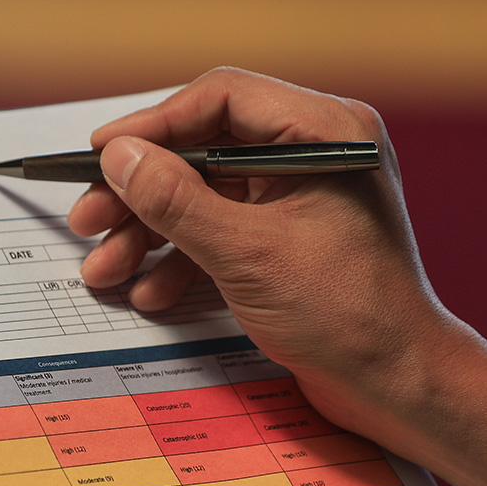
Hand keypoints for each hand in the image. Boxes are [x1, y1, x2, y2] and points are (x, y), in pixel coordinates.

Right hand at [69, 68, 486, 485]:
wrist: (398, 386)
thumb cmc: (347, 315)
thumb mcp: (248, 254)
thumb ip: (177, 201)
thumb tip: (120, 157)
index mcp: (324, 133)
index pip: (222, 99)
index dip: (153, 125)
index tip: (100, 155)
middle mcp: (314, 156)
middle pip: (205, 151)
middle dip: (142, 192)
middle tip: (88, 219)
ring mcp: (300, 201)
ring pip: (206, 198)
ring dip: (151, 234)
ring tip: (106, 270)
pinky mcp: (287, 244)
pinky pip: (222, 235)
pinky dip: (183, 261)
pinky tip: (151, 294)